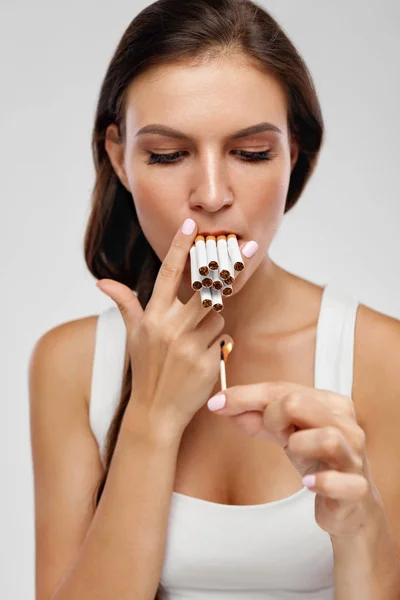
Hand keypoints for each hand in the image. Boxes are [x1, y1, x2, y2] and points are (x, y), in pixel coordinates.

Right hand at [96, 218, 256, 438]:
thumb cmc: (145, 367)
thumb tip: (102, 282)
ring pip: (219, 316)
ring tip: (196, 340)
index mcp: (152, 316)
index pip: (169, 273)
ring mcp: (188, 345)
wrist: (155, 411)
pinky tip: (203, 358)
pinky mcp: (206, 362)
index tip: (192, 224)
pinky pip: (224, 340)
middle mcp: (169, 327)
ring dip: (213, 323)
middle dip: (221, 280)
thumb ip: (125, 303)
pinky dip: (218, 345)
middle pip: (207, 290)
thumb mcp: (133, 334)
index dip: (181, 247)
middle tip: (238, 262)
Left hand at [207, 381, 383, 537]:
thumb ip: (257, 418)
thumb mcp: (286, 433)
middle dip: (273, 416)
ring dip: (299, 445)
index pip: (282, 389)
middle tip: (274, 433)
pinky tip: (308, 484)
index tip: (217, 403)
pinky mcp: (357, 489)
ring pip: (326, 438)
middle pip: (299, 404)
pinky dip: (321, 482)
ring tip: (294, 453)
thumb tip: (222, 404)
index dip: (246, 396)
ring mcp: (354, 456)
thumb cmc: (317, 459)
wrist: (349, 502)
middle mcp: (346, 424)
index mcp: (330, 403)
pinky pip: (341, 482)